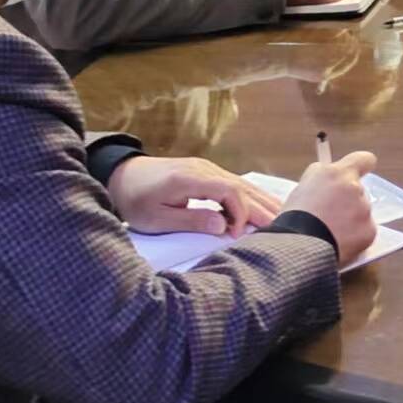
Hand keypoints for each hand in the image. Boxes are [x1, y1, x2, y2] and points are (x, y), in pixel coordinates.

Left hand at [107, 156, 280, 237]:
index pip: (229, 191)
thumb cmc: (135, 201)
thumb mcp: (156, 218)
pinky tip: (261, 203)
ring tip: (280, 215)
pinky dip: (249, 195)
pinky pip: (232, 182)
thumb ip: (191, 220)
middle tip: (281, 226)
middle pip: (240, 186)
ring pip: (239, 183)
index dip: (239, 212)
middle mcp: (203, 169)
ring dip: (259, 200)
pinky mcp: (204, 172)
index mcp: (190, 179)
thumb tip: (224, 226)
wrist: (121, 176)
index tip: (237, 234)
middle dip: (260, 207)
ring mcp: (205, 168)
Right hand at [282, 151, 379, 264]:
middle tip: (329, 214)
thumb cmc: (294, 216)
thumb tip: (328, 172)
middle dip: (347, 200)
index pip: (364, 160)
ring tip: (329, 231)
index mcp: (338, 174)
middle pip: (358, 191)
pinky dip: (354, 236)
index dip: (361, 166)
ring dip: (350, 218)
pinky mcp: (369, 231)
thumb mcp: (302, 186)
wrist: (299, 246)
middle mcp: (356, 189)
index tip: (358, 173)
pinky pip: (364, 231)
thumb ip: (320, 175)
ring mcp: (365, 210)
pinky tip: (337, 241)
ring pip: (361, 212)